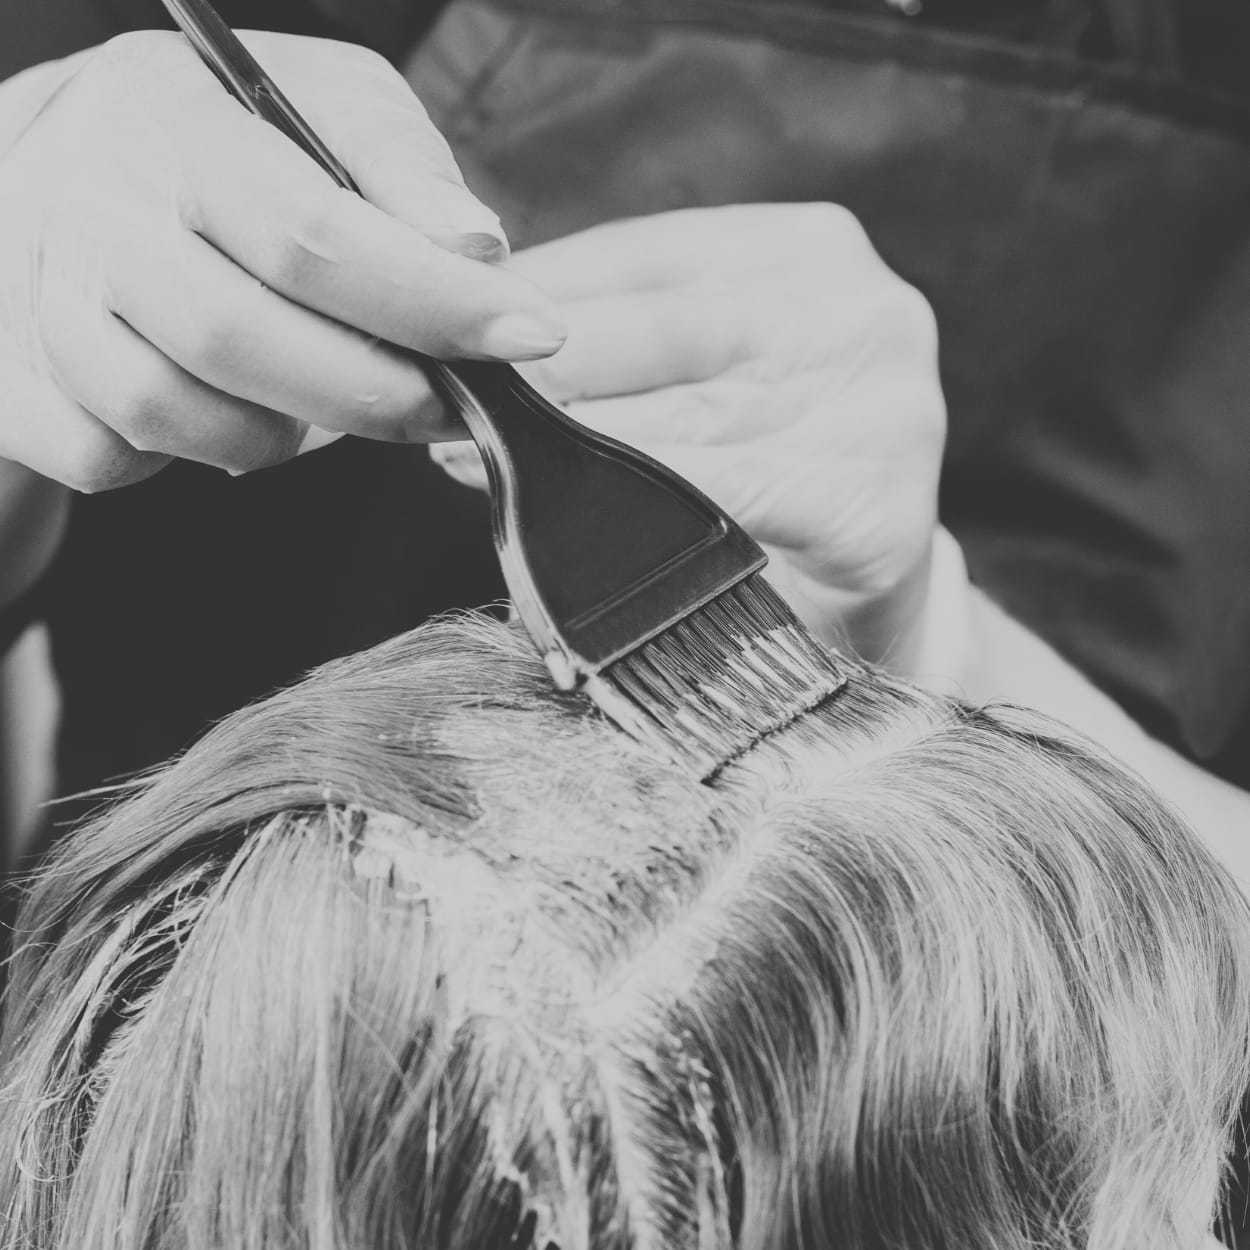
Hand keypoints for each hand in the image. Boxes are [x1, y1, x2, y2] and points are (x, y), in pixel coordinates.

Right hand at [0, 32, 564, 491]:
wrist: (43, 174)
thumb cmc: (215, 144)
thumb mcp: (317, 105)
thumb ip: (400, 166)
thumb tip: (478, 249)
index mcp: (171, 120)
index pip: (311, 232)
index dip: (432, 301)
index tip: (530, 334)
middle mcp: (87, 207)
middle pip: (245, 339)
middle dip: (379, 393)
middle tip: (452, 403)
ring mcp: (37, 303)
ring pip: (181, 417)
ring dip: (285, 430)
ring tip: (324, 388)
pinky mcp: (15, 387)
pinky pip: (116, 461)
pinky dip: (195, 452)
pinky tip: (229, 404)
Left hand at [433, 204, 944, 669]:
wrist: (867, 586)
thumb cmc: (768, 465)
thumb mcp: (717, 368)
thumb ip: (633, 335)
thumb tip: (483, 324)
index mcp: (815, 249)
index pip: (642, 257)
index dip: (532, 291)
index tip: (446, 323)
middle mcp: (861, 311)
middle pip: (657, 332)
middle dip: (537, 371)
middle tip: (443, 398)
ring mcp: (883, 407)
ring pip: (679, 421)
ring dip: (562, 444)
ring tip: (468, 456)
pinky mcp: (874, 506)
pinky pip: (718, 501)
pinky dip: (626, 511)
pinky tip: (554, 515)